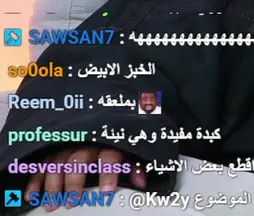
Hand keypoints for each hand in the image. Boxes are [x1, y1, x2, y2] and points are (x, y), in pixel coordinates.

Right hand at [26, 146, 145, 209]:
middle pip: (77, 160)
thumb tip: (141, 184)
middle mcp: (85, 144)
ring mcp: (66, 147)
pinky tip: (32, 196)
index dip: (108, 173)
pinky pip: (40, 165)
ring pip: (56, 164)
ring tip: (52, 205)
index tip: (106, 191)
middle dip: (74, 183)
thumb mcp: (128, 154)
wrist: (97, 128)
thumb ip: (134, 168)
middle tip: (71, 203)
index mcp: (107, 144)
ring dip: (52, 186)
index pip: (109, 156)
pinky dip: (35, 181)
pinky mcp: (51, 153)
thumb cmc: (113, 147)